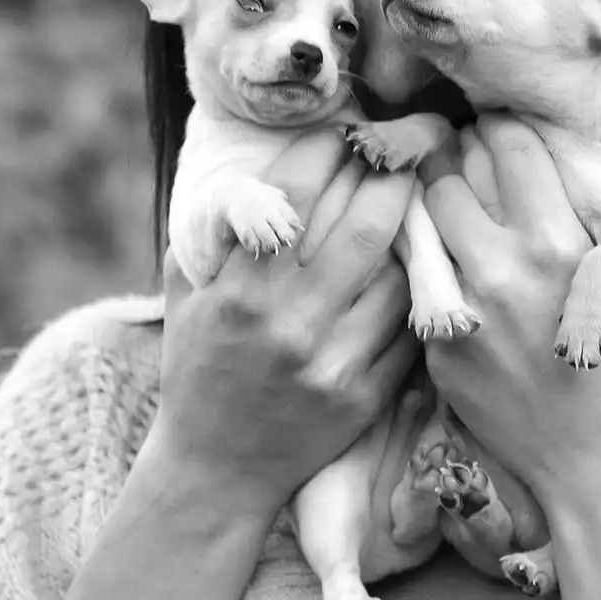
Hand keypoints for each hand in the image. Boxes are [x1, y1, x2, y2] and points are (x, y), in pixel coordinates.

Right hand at [152, 128, 421, 510]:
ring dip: (409, 233)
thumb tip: (245, 166)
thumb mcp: (185, 295)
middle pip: (363, 225)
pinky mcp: (363, 397)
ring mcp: (331, 362)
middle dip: (389, 176)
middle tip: (402, 150)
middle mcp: (287, 323)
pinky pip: (407, 329)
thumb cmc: (197, 368)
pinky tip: (415, 270)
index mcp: (239, 290)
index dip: (328, 150)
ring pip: (396, 274)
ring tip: (413, 205)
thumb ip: (211, 232)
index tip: (344, 130)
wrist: (216, 470)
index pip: (296, 195)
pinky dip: (413, 294)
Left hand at [417, 114, 600, 493]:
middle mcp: (503, 267)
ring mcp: (463, 307)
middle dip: (457, 149)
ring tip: (445, 192)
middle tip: (464, 149)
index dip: (504, 124)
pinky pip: (414, 271)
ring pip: (421, 212)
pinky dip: (426, 251)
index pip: (509, 140)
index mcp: (560, 242)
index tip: (502, 125)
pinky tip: (443, 251)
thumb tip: (591, 143)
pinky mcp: (436, 343)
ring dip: (432, 195)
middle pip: (451, 166)